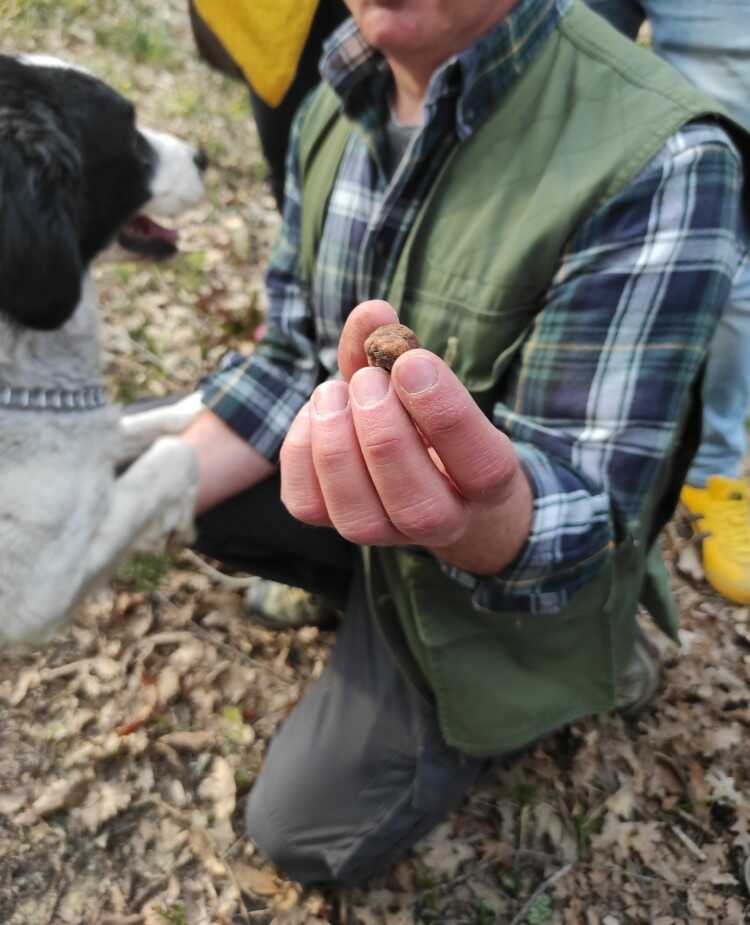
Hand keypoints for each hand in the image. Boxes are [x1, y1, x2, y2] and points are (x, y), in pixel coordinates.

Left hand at [280, 300, 531, 573]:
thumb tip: (373, 312)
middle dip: (384, 436)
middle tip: (368, 380)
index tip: (413, 362)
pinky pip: (308, 506)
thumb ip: (399, 348)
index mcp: (486, 484)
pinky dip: (302, 453)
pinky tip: (316, 415)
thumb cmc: (431, 419)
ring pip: (359, 519)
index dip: (446, 413)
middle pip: (418, 507)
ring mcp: (387, 533)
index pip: (481, 466)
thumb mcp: (428, 383)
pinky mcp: (335, 525)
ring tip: (333, 392)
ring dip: (337, 447)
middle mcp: (442, 522)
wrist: (424, 474)